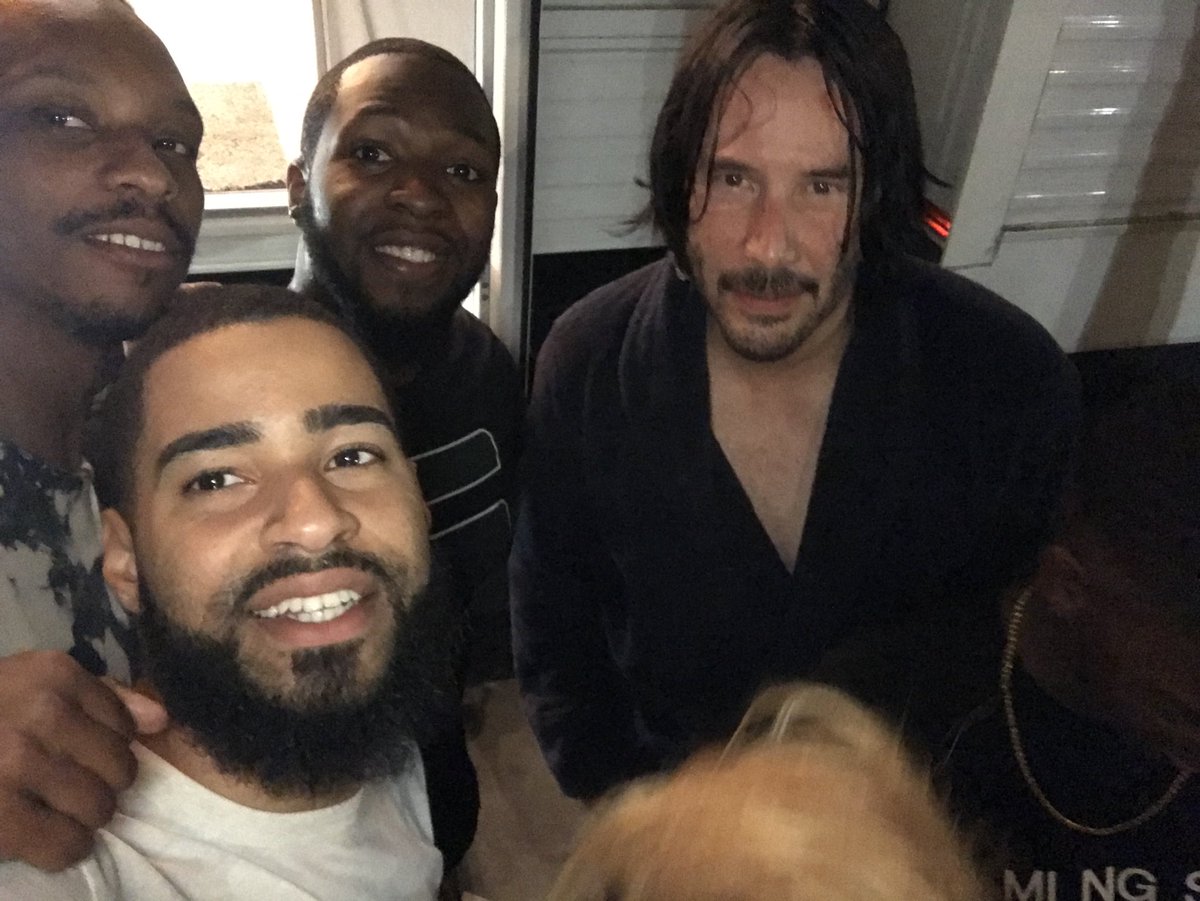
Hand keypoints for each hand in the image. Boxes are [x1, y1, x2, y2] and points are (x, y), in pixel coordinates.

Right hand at [0, 651, 165, 869]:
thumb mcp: (30, 687)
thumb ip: (99, 698)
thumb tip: (160, 721)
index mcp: (53, 674)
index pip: (124, 725)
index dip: (103, 748)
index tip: (71, 755)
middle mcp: (40, 712)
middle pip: (121, 769)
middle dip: (99, 785)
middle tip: (62, 789)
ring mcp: (17, 764)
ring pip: (100, 808)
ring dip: (82, 818)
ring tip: (50, 810)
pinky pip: (68, 845)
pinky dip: (61, 848)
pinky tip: (36, 836)